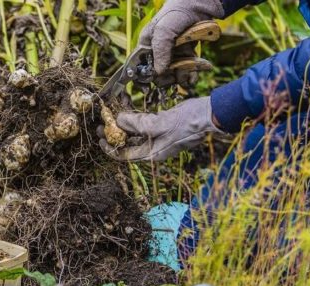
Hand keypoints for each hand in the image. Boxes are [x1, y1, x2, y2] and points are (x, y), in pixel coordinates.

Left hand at [98, 97, 222, 161]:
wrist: (210, 115)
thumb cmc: (187, 123)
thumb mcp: (159, 124)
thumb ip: (137, 124)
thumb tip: (119, 120)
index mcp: (152, 154)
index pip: (124, 156)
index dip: (109, 148)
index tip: (99, 138)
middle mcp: (153, 148)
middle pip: (127, 143)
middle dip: (113, 133)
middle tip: (102, 122)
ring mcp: (158, 137)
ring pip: (134, 132)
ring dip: (123, 122)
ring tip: (112, 110)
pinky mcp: (162, 125)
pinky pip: (143, 123)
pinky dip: (134, 115)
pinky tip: (127, 104)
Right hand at [140, 0, 223, 73]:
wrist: (201, 5)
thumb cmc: (176, 13)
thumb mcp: (163, 30)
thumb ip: (160, 51)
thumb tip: (158, 72)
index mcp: (146, 46)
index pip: (137, 67)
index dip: (139, 79)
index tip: (145, 88)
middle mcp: (158, 53)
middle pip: (157, 76)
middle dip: (166, 78)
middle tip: (174, 73)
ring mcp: (172, 55)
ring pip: (172, 76)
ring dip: (181, 75)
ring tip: (189, 68)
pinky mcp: (186, 56)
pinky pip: (186, 73)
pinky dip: (190, 76)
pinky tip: (194, 74)